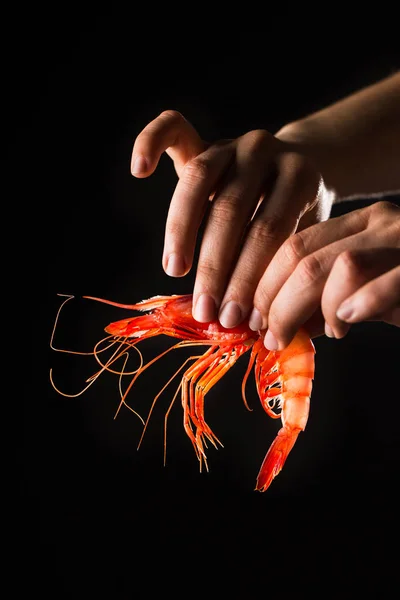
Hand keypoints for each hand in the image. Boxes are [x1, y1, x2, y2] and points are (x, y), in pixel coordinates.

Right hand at [131, 110, 331, 326]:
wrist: (301, 172)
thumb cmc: (301, 221)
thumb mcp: (309, 243)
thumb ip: (295, 278)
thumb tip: (284, 334)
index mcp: (300, 177)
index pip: (269, 231)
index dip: (251, 279)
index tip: (240, 319)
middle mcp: (265, 151)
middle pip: (231, 209)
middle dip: (216, 267)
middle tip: (208, 311)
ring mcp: (232, 143)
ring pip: (197, 179)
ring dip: (181, 231)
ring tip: (176, 271)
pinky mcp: (205, 141)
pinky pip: (172, 129)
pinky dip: (150, 142)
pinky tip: (140, 170)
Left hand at [251, 201, 399, 349]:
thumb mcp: (362, 290)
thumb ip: (322, 298)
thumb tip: (274, 323)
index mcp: (359, 222)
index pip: (296, 245)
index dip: (265, 285)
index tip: (254, 319)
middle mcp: (380, 222)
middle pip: (307, 257)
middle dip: (279, 304)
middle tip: (274, 338)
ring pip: (342, 265)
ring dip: (320, 308)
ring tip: (330, 331)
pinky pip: (386, 282)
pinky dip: (360, 305)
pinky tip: (348, 323)